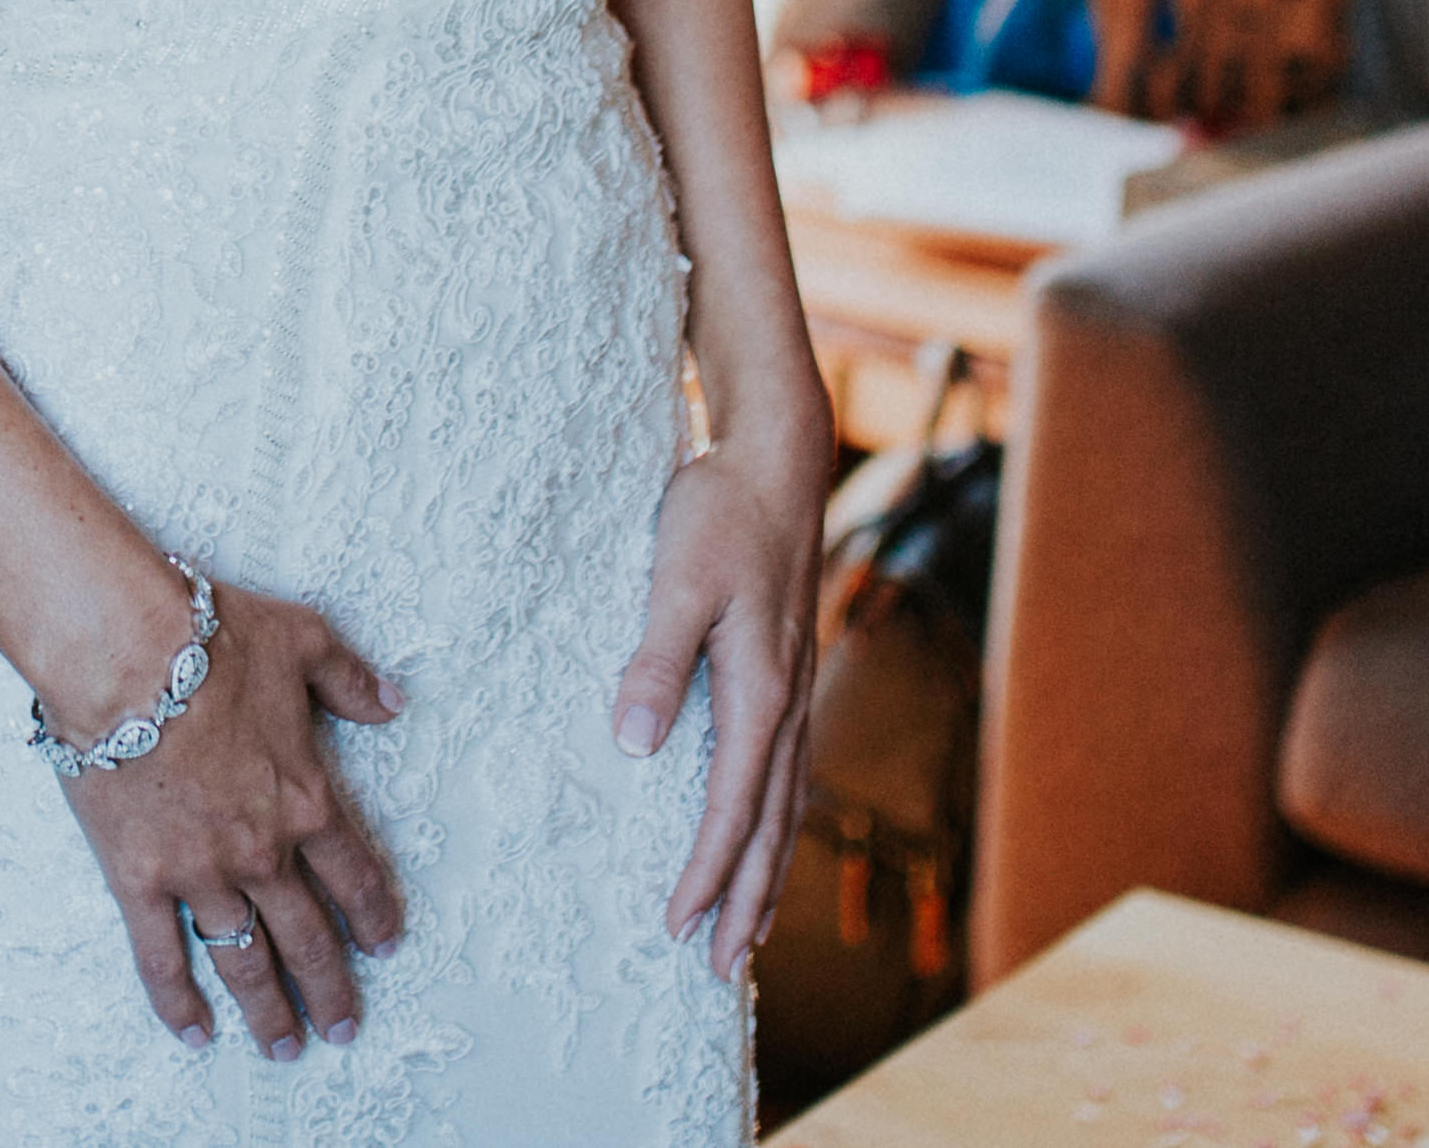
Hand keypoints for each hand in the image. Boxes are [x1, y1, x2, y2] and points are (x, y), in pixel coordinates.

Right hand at [49, 579, 406, 1058]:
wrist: (123, 653)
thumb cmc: (210, 640)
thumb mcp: (302, 641)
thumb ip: (351, 679)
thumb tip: (392, 700)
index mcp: (308, 801)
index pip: (355, 877)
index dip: (374, 918)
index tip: (383, 948)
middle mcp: (263, 852)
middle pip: (308, 937)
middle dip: (329, 988)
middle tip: (341, 1027)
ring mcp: (202, 873)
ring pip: (245, 960)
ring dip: (268, 1009)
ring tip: (283, 1046)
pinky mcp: (141, 880)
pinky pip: (162, 957)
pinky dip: (178, 1001)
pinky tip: (195, 1032)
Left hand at [613, 419, 834, 978]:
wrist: (776, 457)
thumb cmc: (719, 513)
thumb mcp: (678, 580)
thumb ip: (657, 662)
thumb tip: (636, 748)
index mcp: (761, 692)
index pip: (730, 809)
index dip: (704, 873)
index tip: (677, 928)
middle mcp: (787, 703)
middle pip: (768, 827)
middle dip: (744, 902)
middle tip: (721, 970)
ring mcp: (793, 690)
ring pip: (783, 806)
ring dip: (764, 874)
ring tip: (749, 932)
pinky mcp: (785, 673)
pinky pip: (783, 773)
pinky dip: (770, 824)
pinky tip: (757, 838)